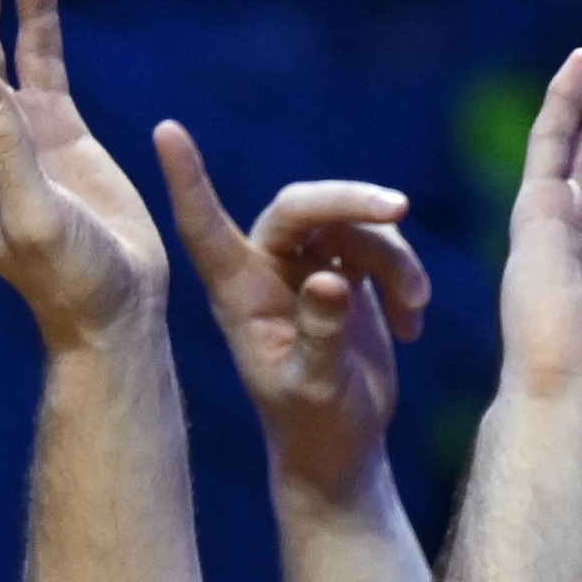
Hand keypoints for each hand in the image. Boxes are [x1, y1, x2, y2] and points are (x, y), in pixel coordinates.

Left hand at [151, 126, 425, 510]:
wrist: (340, 450)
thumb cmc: (314, 428)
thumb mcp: (317, 389)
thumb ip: (321, 335)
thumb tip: (331, 278)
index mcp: (239, 294)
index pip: (204, 227)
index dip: (188, 180)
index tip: (165, 130)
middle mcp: (265, 271)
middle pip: (301, 207)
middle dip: (352, 203)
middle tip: (400, 210)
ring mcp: (305, 271)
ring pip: (351, 228)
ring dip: (395, 259)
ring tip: (416, 308)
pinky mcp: (344, 278)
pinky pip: (379, 248)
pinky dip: (405, 279)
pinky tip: (412, 326)